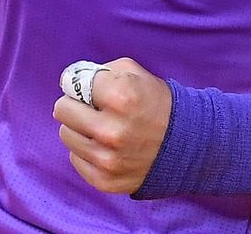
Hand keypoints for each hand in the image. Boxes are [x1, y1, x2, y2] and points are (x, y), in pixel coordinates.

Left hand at [52, 57, 172, 194]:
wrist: (187, 144)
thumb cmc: (156, 103)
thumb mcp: (133, 73)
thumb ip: (98, 71)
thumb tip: (69, 81)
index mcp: (120, 97)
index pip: (71, 83)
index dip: (80, 84)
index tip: (90, 89)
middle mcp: (111, 130)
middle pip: (62, 110)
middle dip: (75, 105)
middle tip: (93, 109)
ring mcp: (107, 159)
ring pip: (66, 134)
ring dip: (80, 129)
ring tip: (102, 128)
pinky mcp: (105, 180)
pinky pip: (75, 158)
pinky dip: (86, 151)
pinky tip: (106, 147)